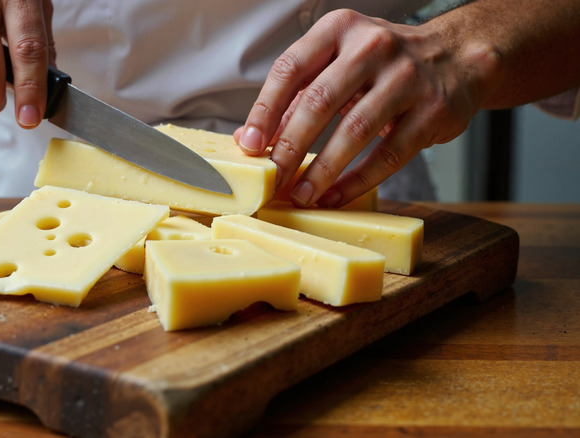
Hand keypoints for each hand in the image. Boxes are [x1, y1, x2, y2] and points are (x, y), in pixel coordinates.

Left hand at [235, 9, 499, 206]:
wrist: (459, 57)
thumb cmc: (385, 64)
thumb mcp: (340, 63)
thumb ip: (300, 94)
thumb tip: (257, 140)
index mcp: (339, 29)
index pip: (290, 69)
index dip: (265, 110)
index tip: (248, 145)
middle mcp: (372, 46)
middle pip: (319, 101)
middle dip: (289, 146)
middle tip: (271, 178)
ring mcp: (406, 77)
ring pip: (354, 130)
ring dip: (322, 169)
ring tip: (301, 195)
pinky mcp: (433, 111)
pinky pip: (388, 154)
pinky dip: (358, 180)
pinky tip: (336, 196)